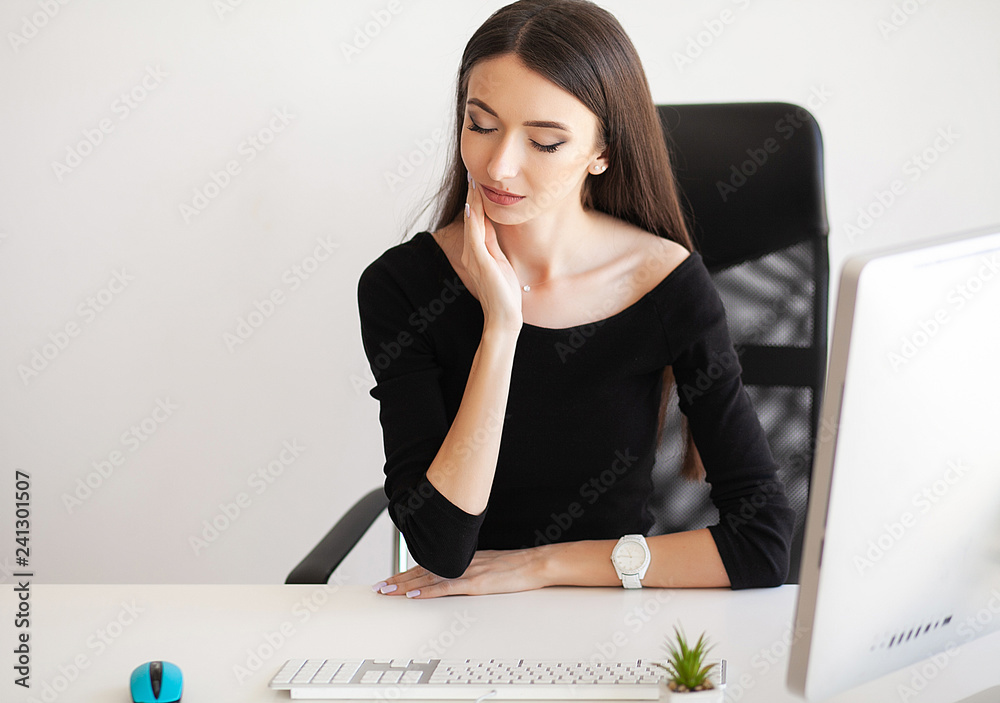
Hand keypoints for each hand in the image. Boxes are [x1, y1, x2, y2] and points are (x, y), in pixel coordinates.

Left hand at [372, 547, 552, 598]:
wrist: (535, 563)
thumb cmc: (517, 566)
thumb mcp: (490, 563)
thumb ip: (473, 568)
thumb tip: (461, 576)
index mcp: (463, 558)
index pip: (429, 565)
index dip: (409, 571)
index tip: (393, 578)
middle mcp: (460, 562)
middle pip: (423, 571)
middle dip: (399, 580)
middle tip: (380, 587)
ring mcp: (466, 572)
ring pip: (429, 578)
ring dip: (406, 586)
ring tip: (388, 591)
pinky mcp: (475, 584)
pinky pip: (446, 588)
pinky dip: (428, 591)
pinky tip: (414, 594)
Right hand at [462, 172, 522, 332]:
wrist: (503, 317)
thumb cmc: (504, 294)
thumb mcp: (501, 263)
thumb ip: (494, 245)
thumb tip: (493, 226)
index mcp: (478, 251)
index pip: (477, 219)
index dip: (477, 199)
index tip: (479, 180)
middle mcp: (472, 251)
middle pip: (472, 216)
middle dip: (472, 194)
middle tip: (473, 171)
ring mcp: (475, 256)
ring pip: (472, 221)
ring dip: (472, 200)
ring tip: (473, 180)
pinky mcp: (481, 261)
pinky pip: (475, 235)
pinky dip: (474, 219)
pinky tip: (474, 205)